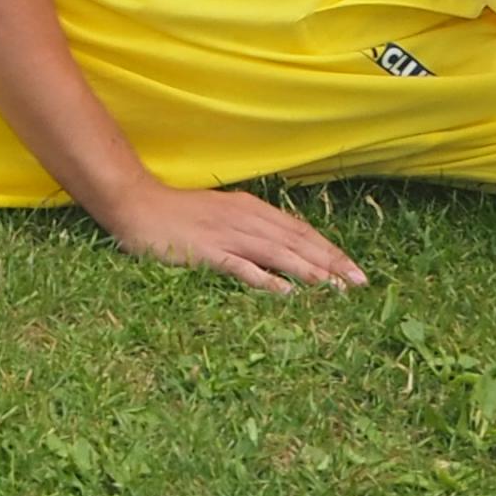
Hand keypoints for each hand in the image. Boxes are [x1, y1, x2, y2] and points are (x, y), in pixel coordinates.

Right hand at [108, 183, 367, 294]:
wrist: (135, 204)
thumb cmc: (177, 214)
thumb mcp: (221, 215)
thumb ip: (250, 231)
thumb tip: (281, 255)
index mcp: (250, 209)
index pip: (300, 231)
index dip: (329, 250)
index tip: (355, 269)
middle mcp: (245, 218)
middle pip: (296, 241)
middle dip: (331, 262)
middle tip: (360, 283)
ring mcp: (226, 234)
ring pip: (277, 253)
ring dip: (309, 271)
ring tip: (335, 288)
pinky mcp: (206, 251)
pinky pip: (241, 266)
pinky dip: (265, 278)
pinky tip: (285, 292)